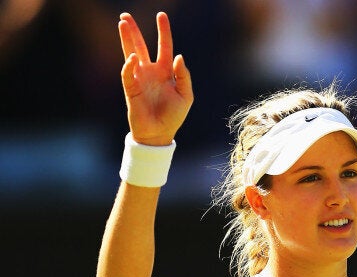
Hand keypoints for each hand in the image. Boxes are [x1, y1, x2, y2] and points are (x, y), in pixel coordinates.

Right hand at [118, 12, 192, 145]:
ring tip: (122, 23)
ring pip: (130, 54)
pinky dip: (129, 66)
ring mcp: (139, 79)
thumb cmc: (173, 116)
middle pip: (141, 45)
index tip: (161, 15)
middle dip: (134, 31)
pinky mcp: (131, 89)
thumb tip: (178, 56)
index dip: (163, 31)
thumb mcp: (186, 95)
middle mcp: (150, 72)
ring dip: (126, 39)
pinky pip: (128, 74)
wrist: (160, 134)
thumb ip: (183, 76)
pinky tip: (132, 58)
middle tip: (126, 15)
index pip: (164, 46)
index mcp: (165, 71)